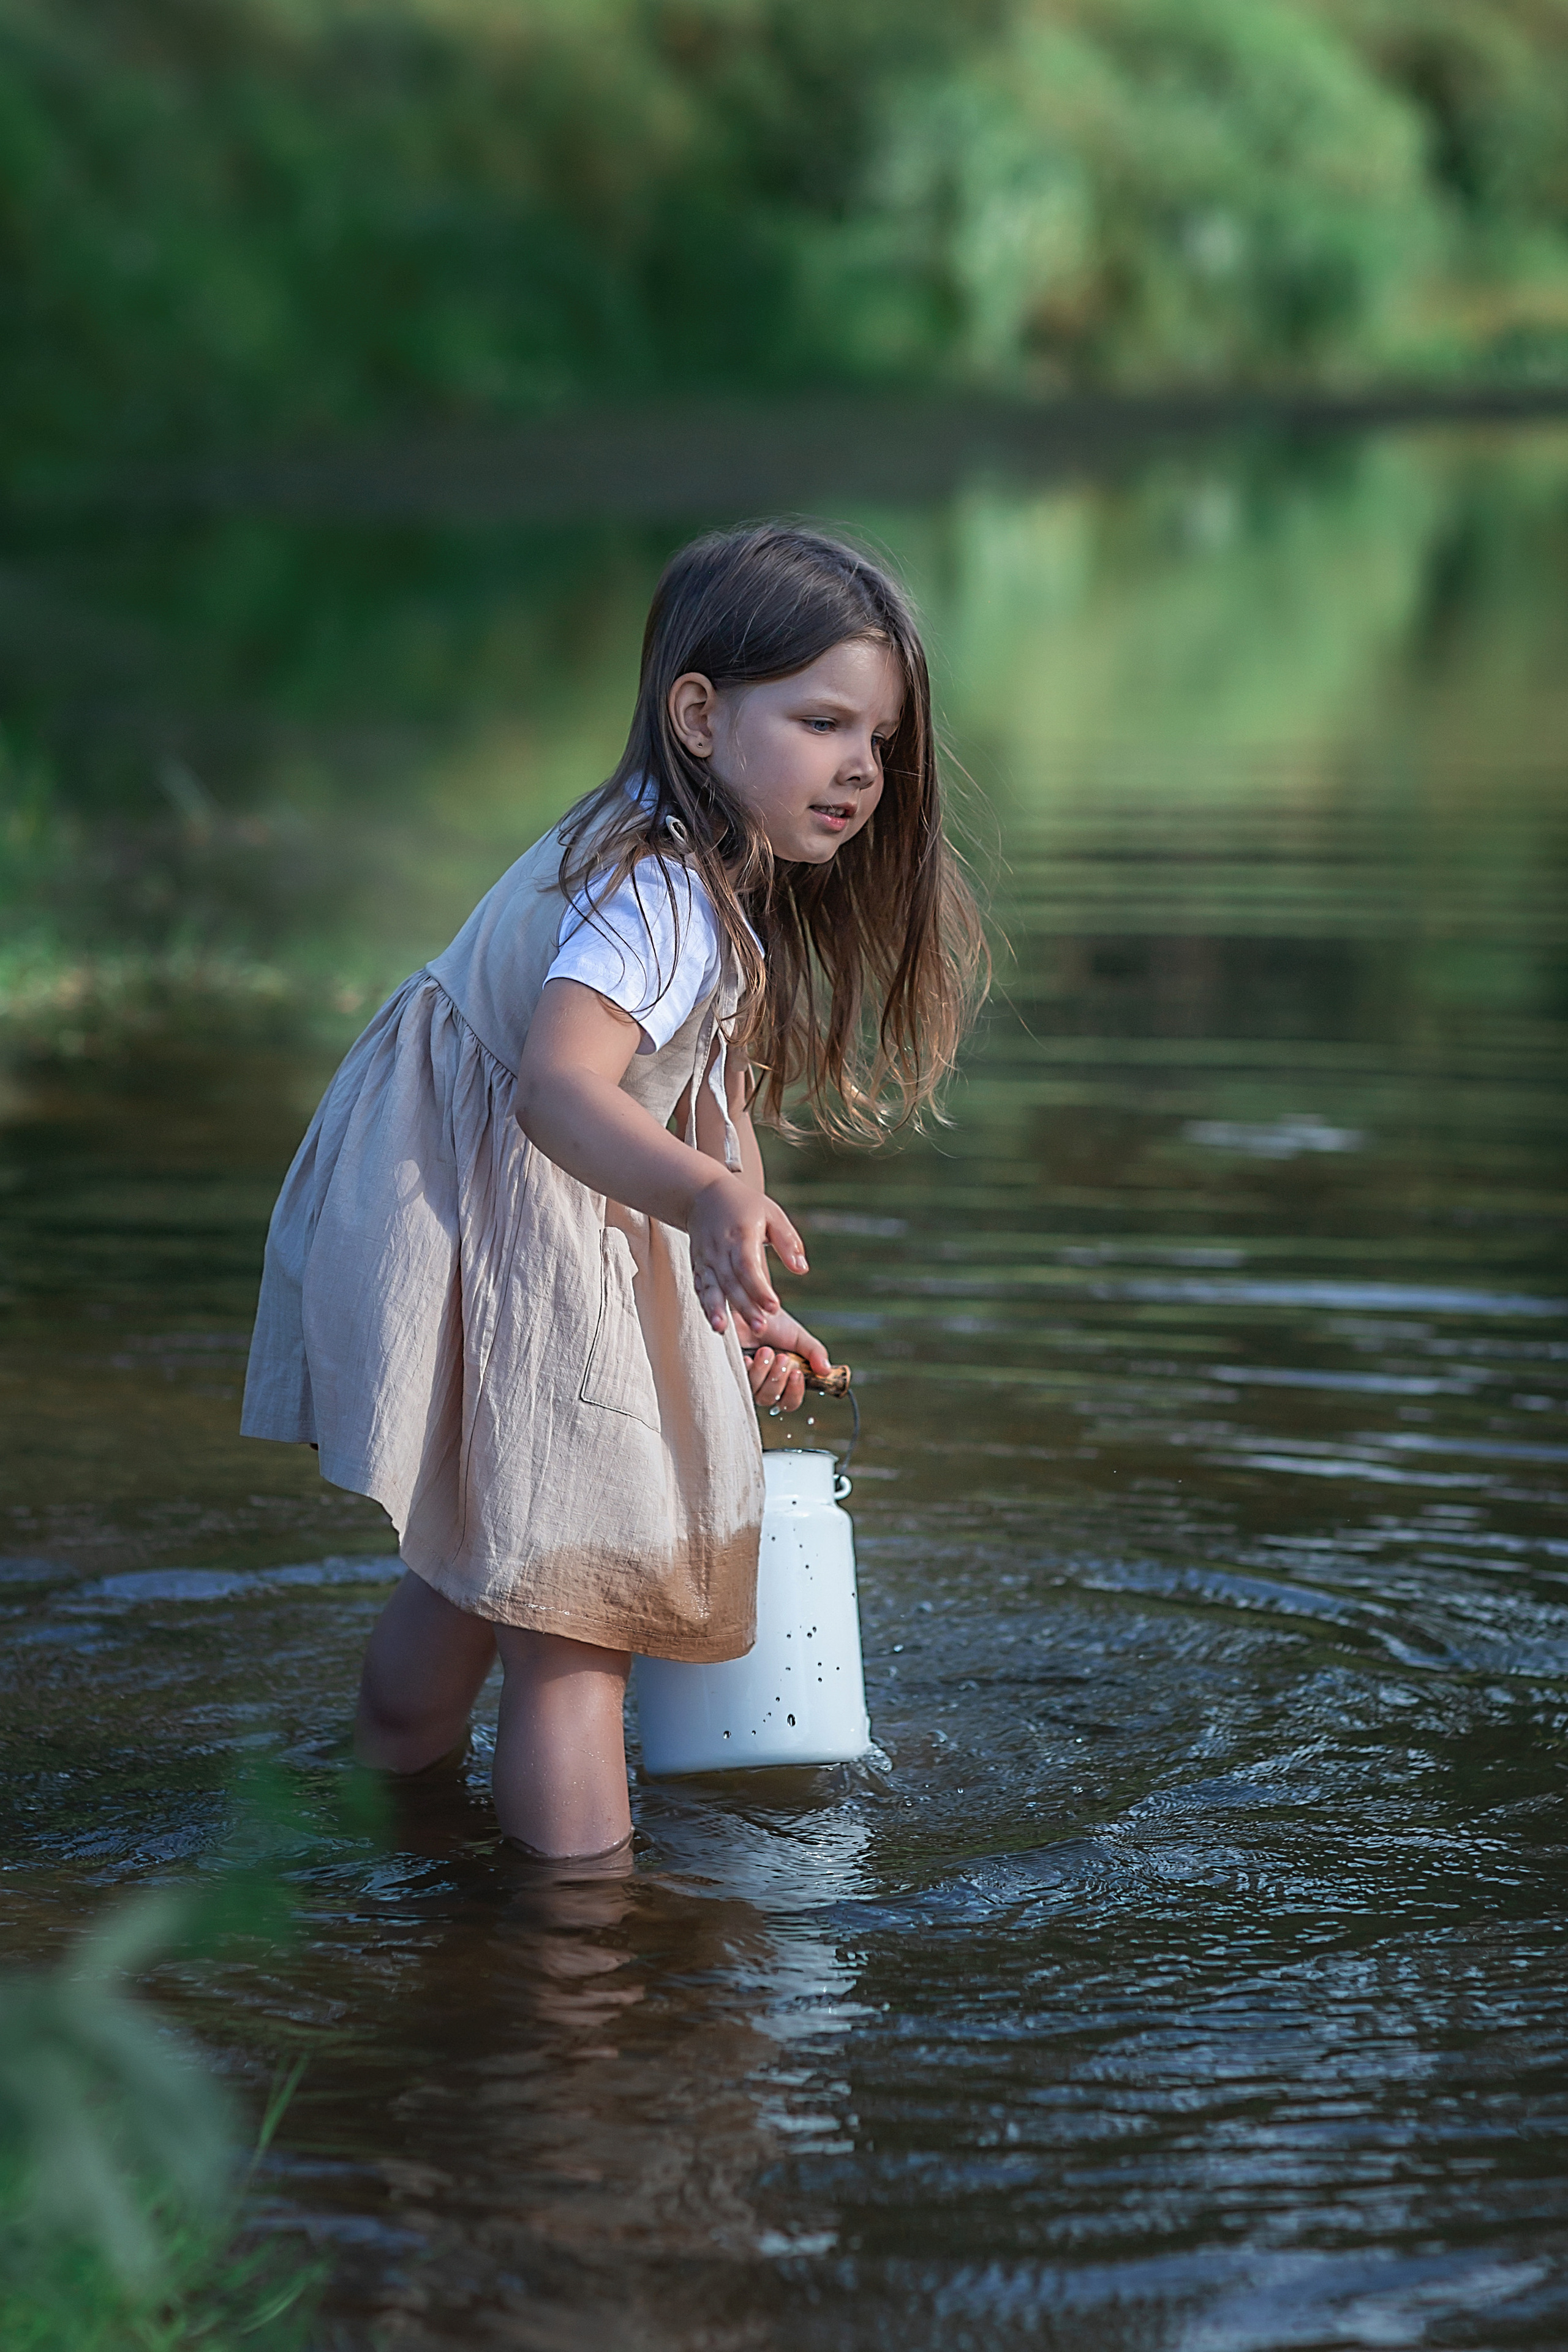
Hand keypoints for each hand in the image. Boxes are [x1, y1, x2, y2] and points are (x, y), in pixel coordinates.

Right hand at [687, 1171, 807, 1339]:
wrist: (703, 1194)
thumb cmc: (745, 1205)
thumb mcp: (772, 1214)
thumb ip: (788, 1242)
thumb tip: (802, 1269)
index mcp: (740, 1235)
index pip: (748, 1266)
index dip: (759, 1288)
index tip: (775, 1307)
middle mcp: (720, 1249)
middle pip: (731, 1282)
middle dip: (744, 1306)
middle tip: (761, 1328)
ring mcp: (705, 1258)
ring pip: (711, 1287)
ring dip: (717, 1309)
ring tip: (723, 1330)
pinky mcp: (697, 1265)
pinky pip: (700, 1287)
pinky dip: (706, 1305)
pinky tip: (714, 1323)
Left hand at [743, 1309, 832, 1413]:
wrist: (749, 1304)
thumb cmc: (773, 1322)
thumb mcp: (799, 1337)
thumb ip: (814, 1353)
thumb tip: (827, 1371)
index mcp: (783, 1380)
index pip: (789, 1402)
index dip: (794, 1393)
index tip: (797, 1373)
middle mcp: (763, 1383)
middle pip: (771, 1400)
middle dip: (778, 1379)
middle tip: (782, 1357)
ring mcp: (746, 1379)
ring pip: (755, 1392)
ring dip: (763, 1372)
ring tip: (766, 1351)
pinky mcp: (731, 1371)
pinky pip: (739, 1381)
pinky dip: (748, 1370)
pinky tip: (749, 1357)